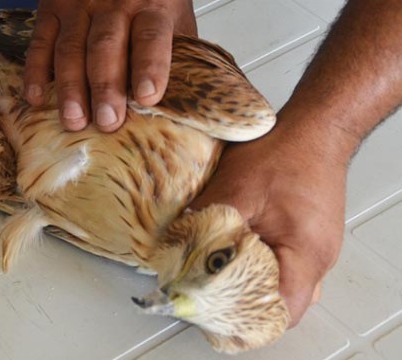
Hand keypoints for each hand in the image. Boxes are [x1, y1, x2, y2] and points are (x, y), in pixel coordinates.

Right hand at [24, 0, 195, 131]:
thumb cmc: (148, 0)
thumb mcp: (173, 17)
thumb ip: (175, 52)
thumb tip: (176, 104)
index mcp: (151, 6)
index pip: (150, 37)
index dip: (149, 67)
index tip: (148, 97)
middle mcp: (113, 4)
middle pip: (106, 47)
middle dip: (105, 87)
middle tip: (107, 121)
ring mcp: (78, 6)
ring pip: (70, 49)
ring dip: (70, 88)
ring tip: (74, 120)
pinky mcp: (51, 9)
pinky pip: (40, 42)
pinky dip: (35, 71)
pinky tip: (37, 98)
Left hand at [190, 114, 345, 325]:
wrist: (314, 126)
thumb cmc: (281, 152)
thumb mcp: (234, 190)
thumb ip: (208, 227)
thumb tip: (178, 254)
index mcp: (306, 254)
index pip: (281, 310)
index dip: (245, 315)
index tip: (214, 306)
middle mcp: (319, 259)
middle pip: (280, 301)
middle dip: (243, 299)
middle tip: (209, 288)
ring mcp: (317, 248)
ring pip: (281, 281)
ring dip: (250, 277)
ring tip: (219, 267)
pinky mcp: (308, 236)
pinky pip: (285, 262)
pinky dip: (259, 260)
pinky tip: (236, 245)